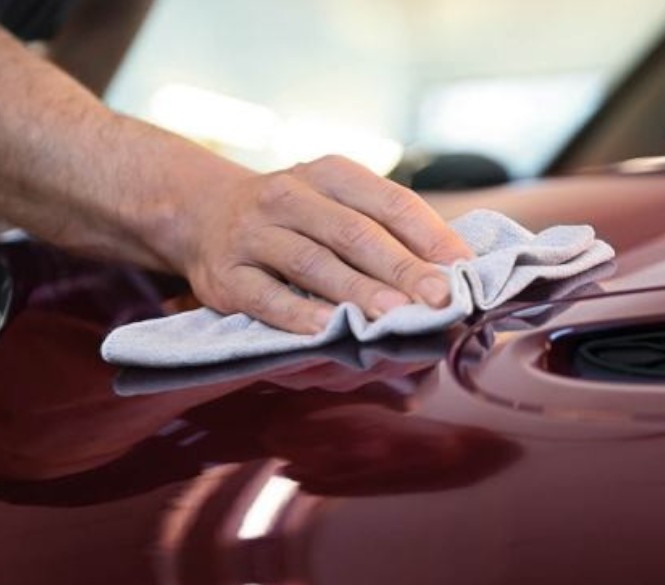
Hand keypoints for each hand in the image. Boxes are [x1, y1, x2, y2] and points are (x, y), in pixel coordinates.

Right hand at [179, 155, 473, 333]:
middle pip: (355, 233)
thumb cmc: (294, 216)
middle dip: (402, 268)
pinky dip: (298, 314)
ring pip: (312, 263)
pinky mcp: (225, 276)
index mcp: (330, 174)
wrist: (200, 212)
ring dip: (358, 292)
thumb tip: (452, 268)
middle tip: (440, 298)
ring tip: (396, 316)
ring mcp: (253, 234)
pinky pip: (265, 297)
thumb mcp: (335, 201)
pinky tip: (328, 330)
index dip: (430, 234)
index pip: (389, 201)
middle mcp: (289, 196)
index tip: (465, 267)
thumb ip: (384, 228)